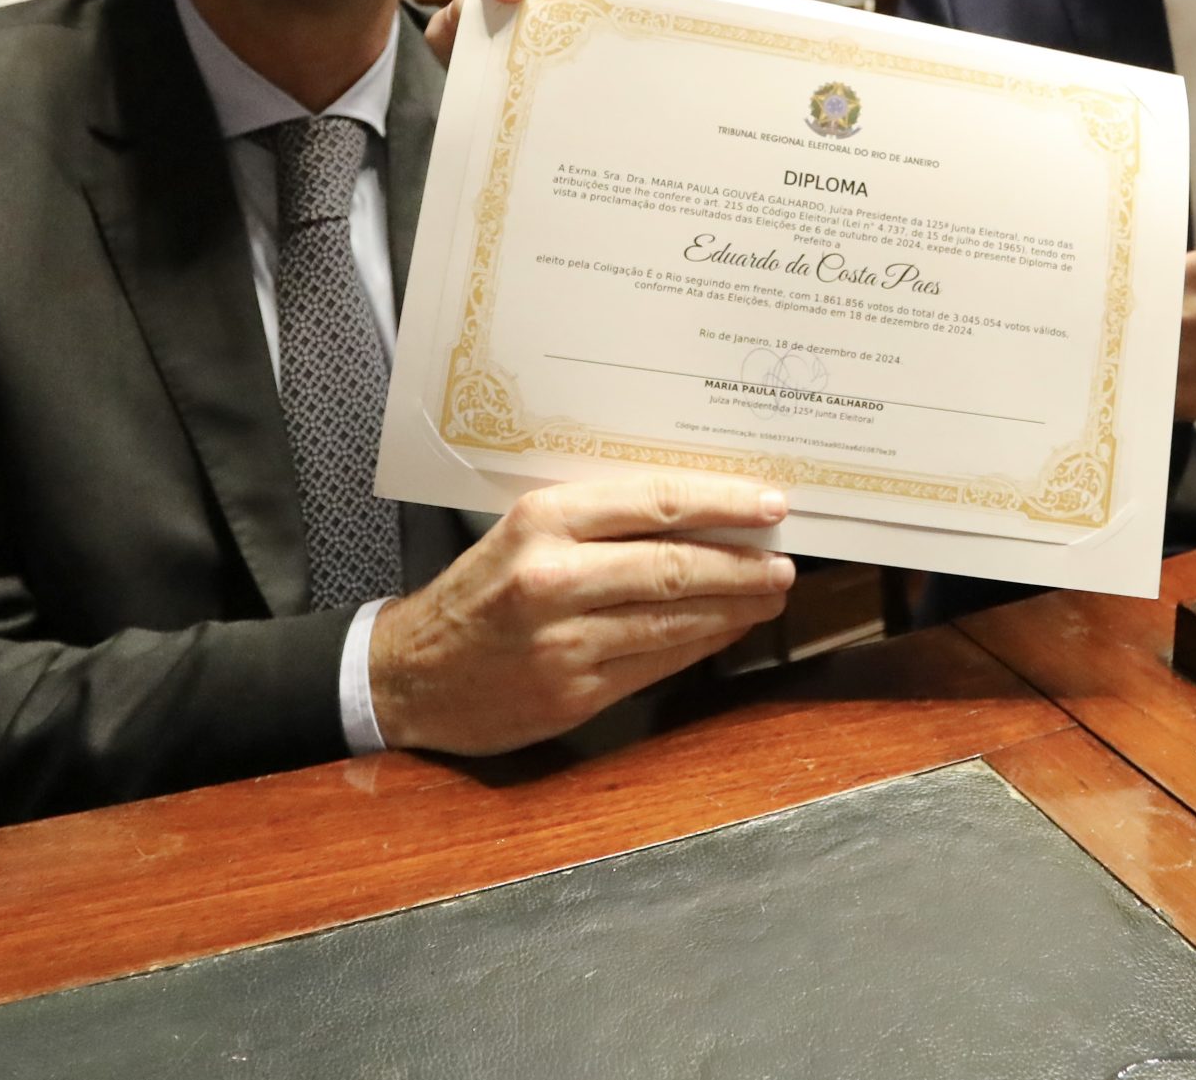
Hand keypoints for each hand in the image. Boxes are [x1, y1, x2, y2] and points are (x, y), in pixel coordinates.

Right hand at [368, 473, 795, 754]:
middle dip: (743, 563)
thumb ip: (598, 521)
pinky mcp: (573, 694)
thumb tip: (694, 511)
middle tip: (784, 560)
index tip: (770, 504)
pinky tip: (726, 629)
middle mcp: (552, 578)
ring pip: (673, 619)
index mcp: (541, 521)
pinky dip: (701, 644)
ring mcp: (564, 642)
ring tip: (770, 594)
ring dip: (735, 607)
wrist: (410, 674)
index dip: (723, 502)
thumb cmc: (477, 592)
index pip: (654, 502)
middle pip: (674, 564)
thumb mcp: (523, 532)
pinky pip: (656, 664)